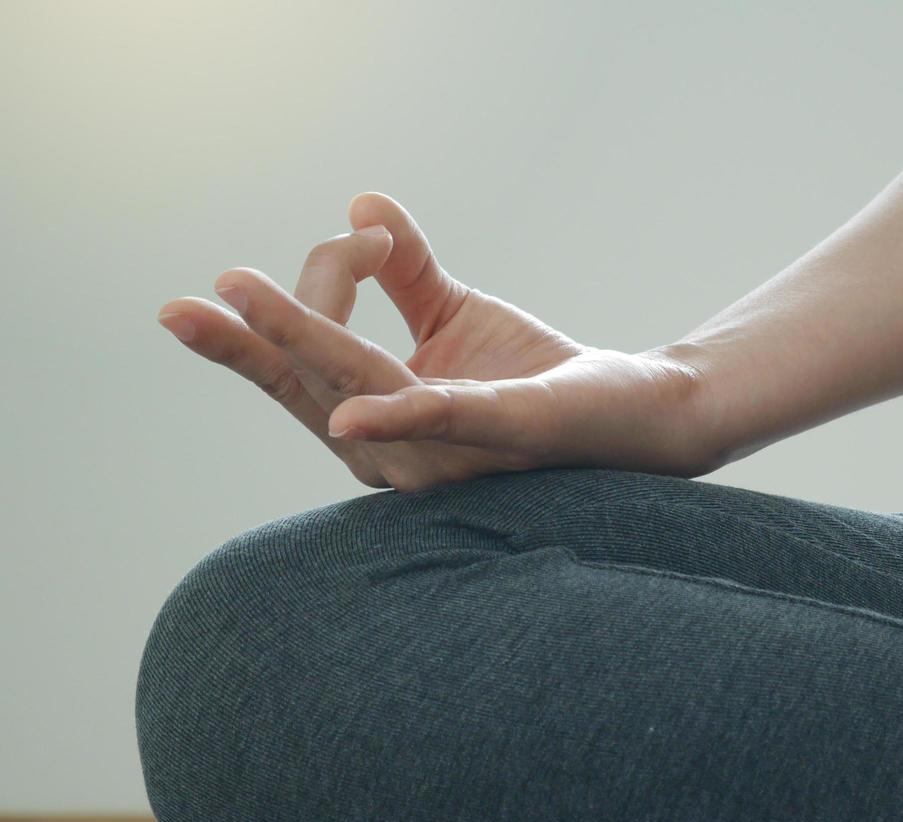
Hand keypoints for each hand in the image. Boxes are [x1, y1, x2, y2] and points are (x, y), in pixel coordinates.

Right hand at [155, 192, 711, 491]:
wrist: (635, 411)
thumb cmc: (535, 378)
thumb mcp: (456, 313)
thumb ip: (405, 269)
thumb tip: (359, 199)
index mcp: (381, 420)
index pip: (317, 358)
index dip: (318, 288)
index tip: (366, 229)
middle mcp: (400, 451)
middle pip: (314, 386)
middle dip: (250, 344)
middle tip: (179, 307)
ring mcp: (451, 452)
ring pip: (361, 392)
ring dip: (304, 344)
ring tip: (240, 298)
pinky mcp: (507, 437)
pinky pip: (448, 423)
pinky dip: (399, 418)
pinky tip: (352, 418)